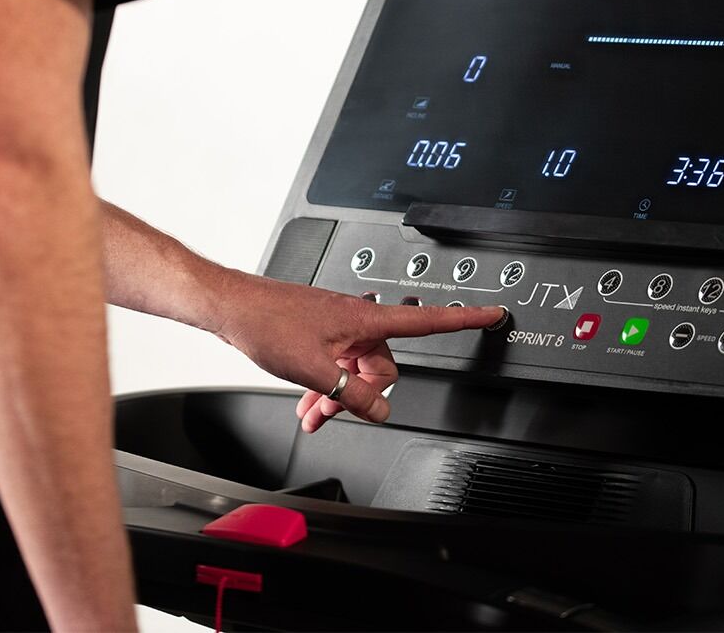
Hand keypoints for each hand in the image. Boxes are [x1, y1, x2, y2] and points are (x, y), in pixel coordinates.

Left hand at [201, 268, 504, 431]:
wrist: (231, 307)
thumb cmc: (267, 323)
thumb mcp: (314, 369)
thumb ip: (351, 393)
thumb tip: (379, 410)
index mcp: (365, 319)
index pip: (428, 320)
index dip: (465, 318)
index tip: (493, 313)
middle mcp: (356, 319)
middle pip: (383, 363)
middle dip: (363, 393)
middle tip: (335, 411)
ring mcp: (337, 325)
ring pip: (354, 367)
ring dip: (337, 395)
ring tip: (313, 416)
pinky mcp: (319, 331)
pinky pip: (334, 363)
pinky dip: (324, 386)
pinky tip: (306, 404)